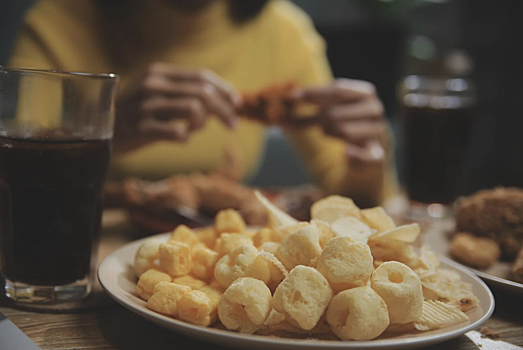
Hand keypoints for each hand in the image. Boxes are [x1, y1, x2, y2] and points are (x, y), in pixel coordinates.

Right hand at [113, 63, 239, 153]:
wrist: (99, 129)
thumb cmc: (136, 114)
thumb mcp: (158, 95)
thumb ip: (185, 94)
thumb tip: (221, 103)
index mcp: (160, 73)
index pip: (202, 77)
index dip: (224, 90)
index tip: (237, 103)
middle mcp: (153, 85)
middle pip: (203, 93)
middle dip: (224, 109)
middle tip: (233, 124)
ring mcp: (146, 106)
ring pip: (194, 110)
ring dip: (201, 123)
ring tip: (193, 129)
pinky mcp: (141, 128)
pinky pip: (176, 132)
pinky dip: (185, 136)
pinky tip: (181, 138)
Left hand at [294, 78, 386, 166]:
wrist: (368, 146)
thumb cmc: (346, 120)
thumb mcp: (333, 106)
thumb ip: (315, 101)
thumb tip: (290, 97)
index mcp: (366, 93)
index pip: (337, 91)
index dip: (313, 93)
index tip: (292, 97)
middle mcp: (375, 109)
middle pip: (334, 113)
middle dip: (313, 119)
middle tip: (296, 124)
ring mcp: (378, 132)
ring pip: (342, 131)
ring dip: (327, 132)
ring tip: (326, 131)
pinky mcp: (377, 154)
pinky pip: (364, 155)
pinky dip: (355, 155)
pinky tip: (346, 154)